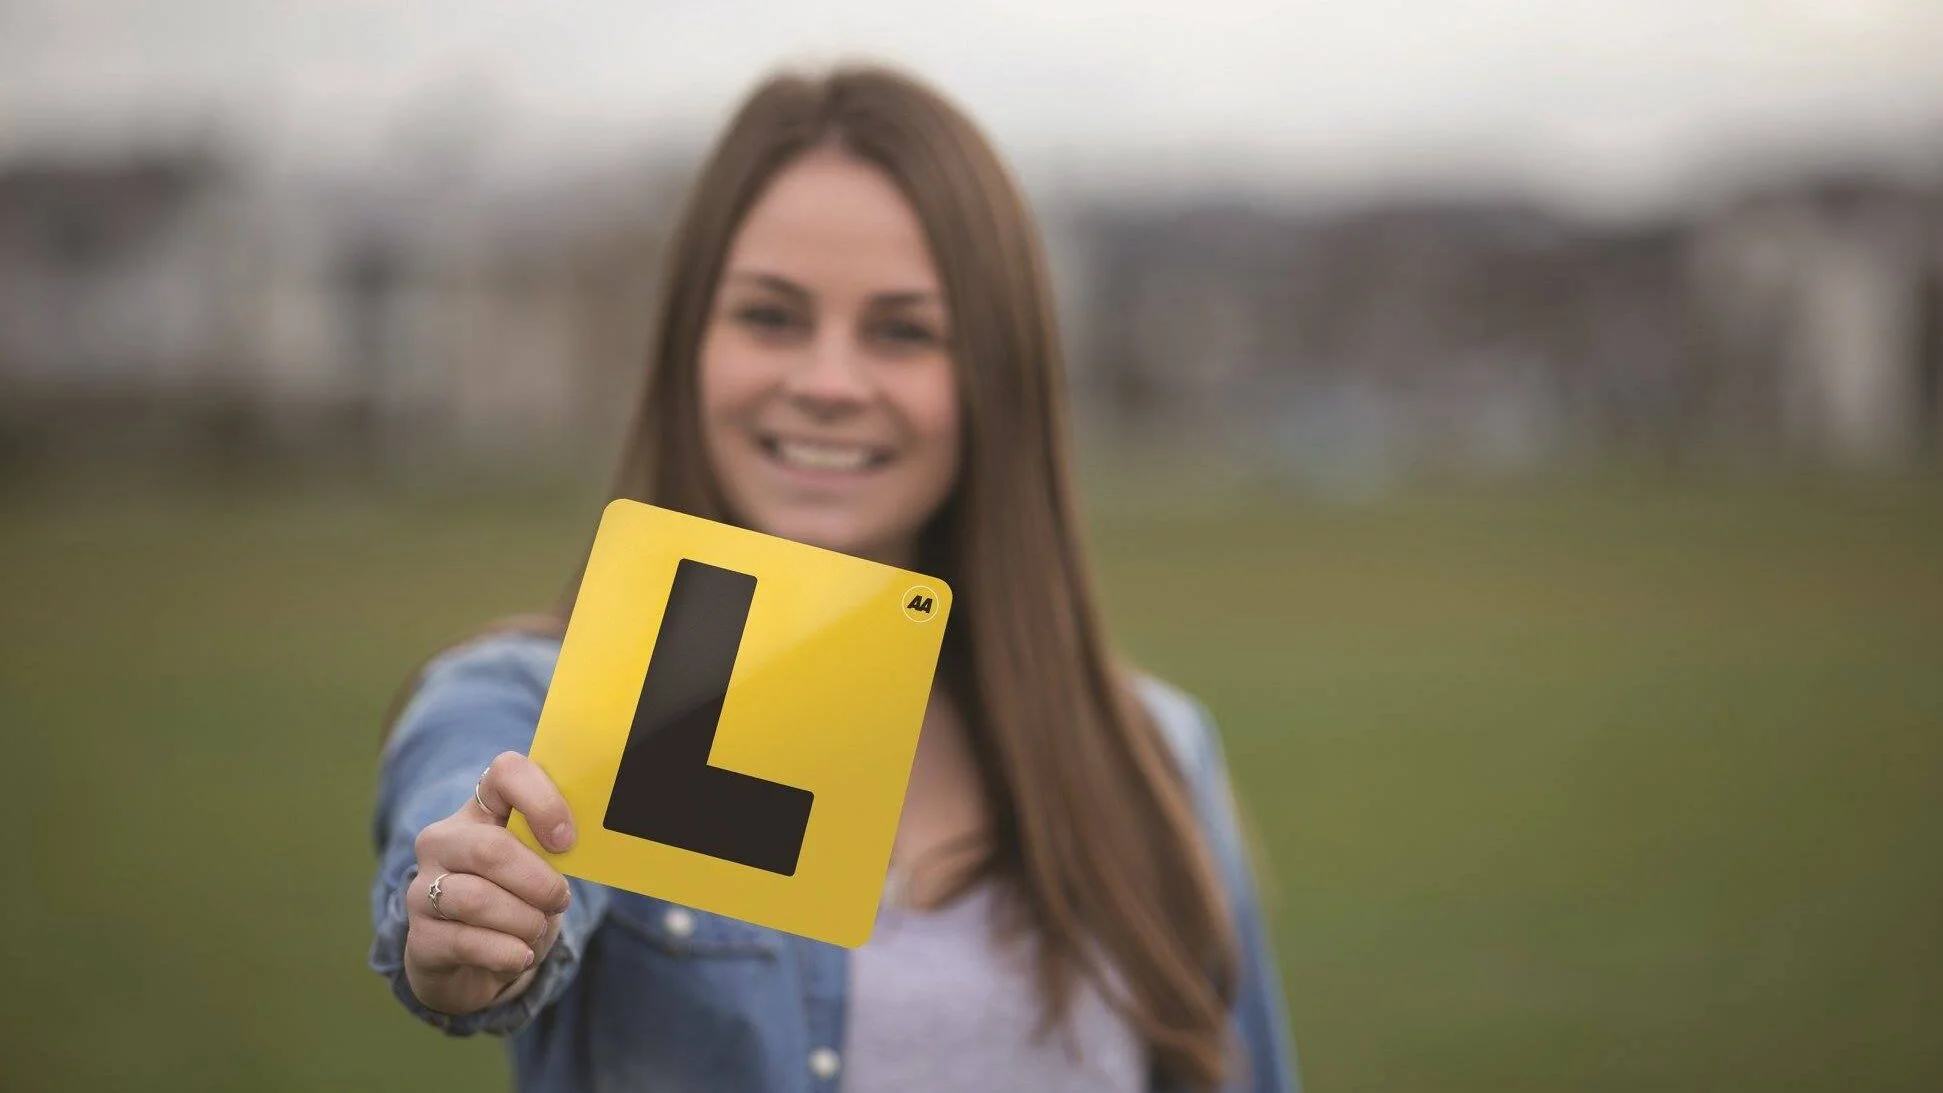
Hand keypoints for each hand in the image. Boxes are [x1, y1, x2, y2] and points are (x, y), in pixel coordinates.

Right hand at [400, 751, 576, 1015]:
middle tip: (560, 900)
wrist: (474, 964)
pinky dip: (506, 953)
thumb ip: (557, 849)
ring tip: (536, 929)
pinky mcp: (420, 937)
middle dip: (539, 882)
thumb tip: (592, 844)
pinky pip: (466, 942)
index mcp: (481, 810)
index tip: (566, 841)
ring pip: (476, 899)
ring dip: (523, 921)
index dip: (542, 801)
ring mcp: (423, 888)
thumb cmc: (517, 904)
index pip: (506, 773)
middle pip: (492, 849)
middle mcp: (443, 842)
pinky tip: (519, 955)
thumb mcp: (540, 869)